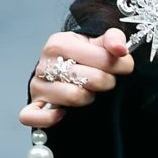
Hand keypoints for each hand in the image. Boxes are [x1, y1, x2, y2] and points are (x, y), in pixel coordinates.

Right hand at [19, 27, 134, 128]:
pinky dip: (50, 118)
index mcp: (60, 42)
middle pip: (91, 79)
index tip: (124, 67)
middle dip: (106, 82)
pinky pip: (33, 116)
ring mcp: (38, 86)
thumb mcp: (98, 42)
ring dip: (87, 98)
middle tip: (106, 81)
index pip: (101, 57)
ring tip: (88, 91)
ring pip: (73, 97)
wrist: (63, 68)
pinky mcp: (34, 106)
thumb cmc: (82, 57)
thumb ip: (114, 39)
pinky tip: (63, 113)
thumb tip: (121, 50)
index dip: (120, 65)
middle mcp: (45, 63)